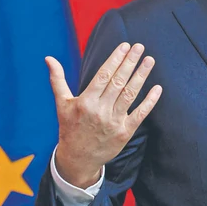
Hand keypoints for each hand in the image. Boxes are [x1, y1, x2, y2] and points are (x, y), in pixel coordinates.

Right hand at [46, 42, 161, 188]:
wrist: (77, 159)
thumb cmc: (70, 127)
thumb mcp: (61, 104)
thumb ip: (57, 80)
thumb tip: (48, 58)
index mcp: (85, 101)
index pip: (103, 75)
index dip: (115, 60)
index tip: (125, 46)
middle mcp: (100, 110)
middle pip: (118, 82)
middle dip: (130, 62)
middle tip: (140, 47)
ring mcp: (113, 122)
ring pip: (130, 94)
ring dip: (141, 76)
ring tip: (149, 60)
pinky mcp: (124, 132)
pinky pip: (140, 114)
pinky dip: (150, 101)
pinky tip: (157, 88)